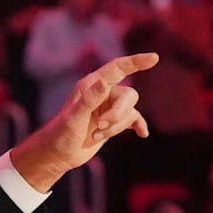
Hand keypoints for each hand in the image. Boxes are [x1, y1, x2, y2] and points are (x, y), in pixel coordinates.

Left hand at [10, 52, 158, 191]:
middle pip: (128, 95)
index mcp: (91, 85)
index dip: (136, 61)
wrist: (58, 154)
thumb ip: (89, 100)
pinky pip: (134, 119)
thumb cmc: (61, 135)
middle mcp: (102, 93)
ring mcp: (109, 107)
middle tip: (99, 127)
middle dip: (118, 114)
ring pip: (130, 111)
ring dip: (116, 127)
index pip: (118, 68)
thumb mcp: (74, 118)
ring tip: (95, 134)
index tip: (154, 58)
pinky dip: (138, 125)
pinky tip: (142, 133)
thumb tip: (103, 82)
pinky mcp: (113, 121)